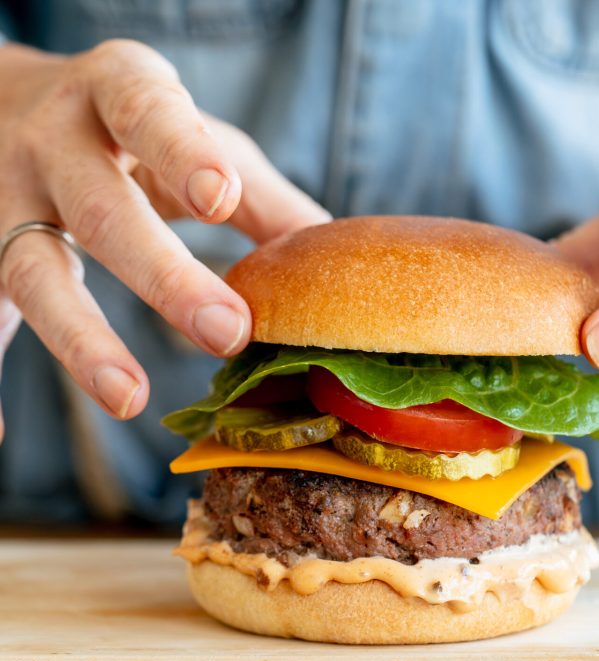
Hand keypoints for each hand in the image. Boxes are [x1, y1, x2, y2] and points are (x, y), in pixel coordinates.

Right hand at [0, 40, 328, 434]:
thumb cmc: (131, 130)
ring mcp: (4, 198)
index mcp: (119, 94)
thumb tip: (337, 263)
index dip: (182, 150)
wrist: (5, 101)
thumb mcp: (197, 139)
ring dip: (80, 340)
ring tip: (130, 398)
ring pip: (32, 271)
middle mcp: (52, 141)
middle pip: (102, 211)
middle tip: (226, 332)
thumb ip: (262, 197)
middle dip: (163, 274)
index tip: (219, 197)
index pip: (148, 112)